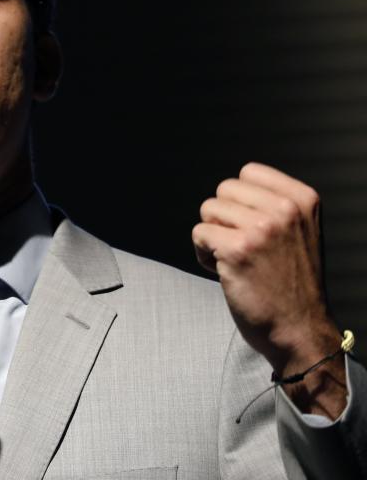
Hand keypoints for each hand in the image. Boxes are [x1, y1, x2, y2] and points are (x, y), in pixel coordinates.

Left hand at [192, 162, 346, 417]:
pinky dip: (202, 254)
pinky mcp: (237, 250)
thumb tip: (232, 188)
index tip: (253, 226)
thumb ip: (274, 204)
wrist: (299, 329)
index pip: (248, 172)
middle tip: (241, 246)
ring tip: (234, 259)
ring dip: (213, 235)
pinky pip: (199, 233)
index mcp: (302, 199)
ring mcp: (261, 228)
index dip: (240, 199)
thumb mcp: (299, 231)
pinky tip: (224, 271)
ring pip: (207, 210)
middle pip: (224, 190)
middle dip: (224, 217)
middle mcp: (285, 209)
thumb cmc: (291, 282)